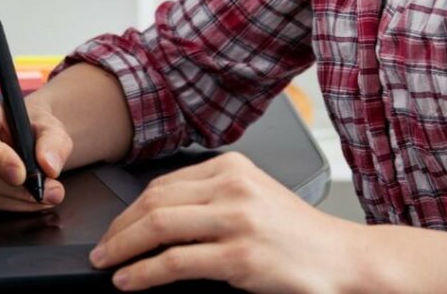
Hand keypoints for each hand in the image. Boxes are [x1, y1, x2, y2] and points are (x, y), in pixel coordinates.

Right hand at [0, 96, 72, 212]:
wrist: (22, 138)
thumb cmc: (29, 127)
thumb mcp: (48, 125)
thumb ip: (52, 141)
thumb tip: (49, 165)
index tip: (21, 174)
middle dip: (16, 188)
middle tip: (49, 191)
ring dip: (16, 200)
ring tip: (45, 196)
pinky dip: (7, 206)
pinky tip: (26, 199)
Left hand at [88, 151, 360, 292]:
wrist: (345, 260)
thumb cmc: (297, 235)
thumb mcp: (253, 196)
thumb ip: (212, 195)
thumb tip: (159, 214)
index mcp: (231, 166)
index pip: (164, 183)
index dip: (131, 208)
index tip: (115, 226)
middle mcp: (231, 185)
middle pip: (155, 201)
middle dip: (120, 227)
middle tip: (101, 248)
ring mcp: (235, 220)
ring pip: (159, 226)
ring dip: (123, 247)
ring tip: (107, 263)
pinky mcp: (239, 257)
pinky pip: (175, 262)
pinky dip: (143, 272)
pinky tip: (129, 280)